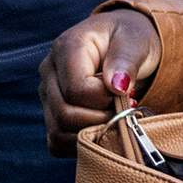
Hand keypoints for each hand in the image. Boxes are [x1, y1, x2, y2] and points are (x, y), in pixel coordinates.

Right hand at [41, 5, 161, 152]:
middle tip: (123, 108)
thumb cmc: (131, 39)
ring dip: (92, 132)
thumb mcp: (136, 42)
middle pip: (65, 114)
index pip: (77, 90)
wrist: (124, 43)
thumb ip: (126, 61)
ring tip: (114, 116)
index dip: (105, 99)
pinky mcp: (51, 113)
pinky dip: (81, 143)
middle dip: (100, 118)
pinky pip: (57, 142)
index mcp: (67, 47)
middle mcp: (49, 71)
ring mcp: (46, 94)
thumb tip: (117, 86)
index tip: (125, 91)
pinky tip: (102, 128)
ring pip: (58, 132)